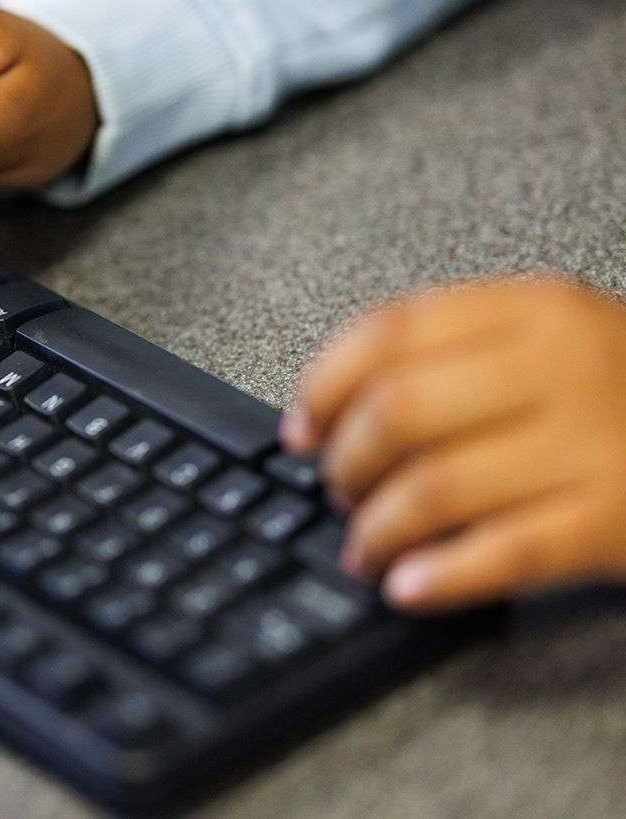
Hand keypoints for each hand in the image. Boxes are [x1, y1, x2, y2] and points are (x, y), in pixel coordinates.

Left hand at [282, 277, 625, 611]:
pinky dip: (441, 574)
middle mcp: (564, 364)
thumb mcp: (556, 340)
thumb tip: (330, 409)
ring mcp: (597, 444)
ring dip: (377, 528)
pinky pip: (505, 551)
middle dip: (346, 463)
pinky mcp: (619, 519)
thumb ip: (458, 355)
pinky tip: (408, 586)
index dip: (324, 386)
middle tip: (337, 492)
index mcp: (537, 308)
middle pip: (399, 411)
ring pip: (437, 486)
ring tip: (365, 548)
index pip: (389, 332)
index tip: (299, 429)